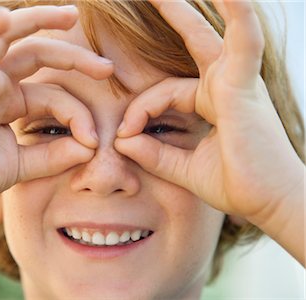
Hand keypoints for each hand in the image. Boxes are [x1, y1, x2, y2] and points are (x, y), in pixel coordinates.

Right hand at [0, 6, 113, 216]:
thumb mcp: (23, 165)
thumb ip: (55, 156)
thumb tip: (92, 148)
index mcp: (11, 100)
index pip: (54, 94)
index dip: (79, 114)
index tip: (94, 141)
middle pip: (38, 54)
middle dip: (74, 56)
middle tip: (107, 67)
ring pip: (6, 39)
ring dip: (35, 21)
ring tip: (71, 15)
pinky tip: (4, 19)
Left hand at [115, 1, 302, 224]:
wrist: (270, 203)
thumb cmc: (236, 185)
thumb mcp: (184, 168)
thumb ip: (153, 153)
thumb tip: (121, 140)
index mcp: (211, 102)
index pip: (162, 94)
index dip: (138, 111)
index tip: (123, 135)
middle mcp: (224, 86)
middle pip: (194, 42)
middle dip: (175, 15)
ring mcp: (235, 82)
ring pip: (210, 36)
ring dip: (188, 11)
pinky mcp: (243, 87)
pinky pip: (244, 43)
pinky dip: (240, 17)